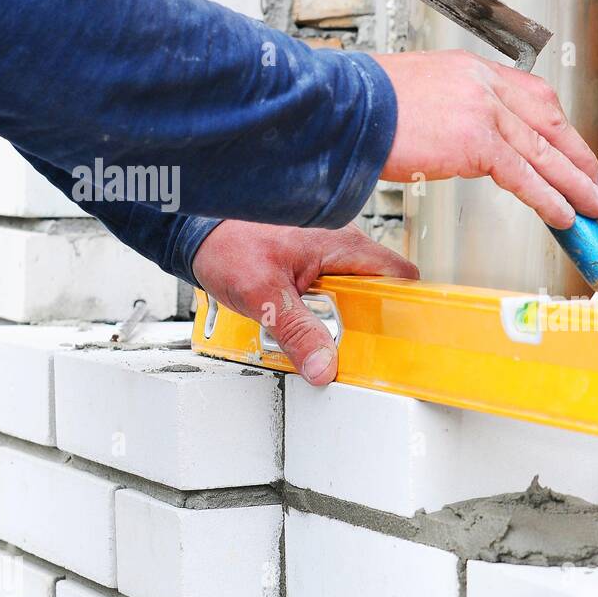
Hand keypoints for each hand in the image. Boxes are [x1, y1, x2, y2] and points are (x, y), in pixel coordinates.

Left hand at [192, 221, 418, 385]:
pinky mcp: (313, 262)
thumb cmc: (226, 243)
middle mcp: (341, 243)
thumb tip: (323, 365)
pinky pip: (333, 291)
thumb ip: (297, 333)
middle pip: (378, 288)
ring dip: (343, 316)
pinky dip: (324, 310)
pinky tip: (304, 320)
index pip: (397, 275)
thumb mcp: (263, 296)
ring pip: (354, 292)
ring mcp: (328, 252)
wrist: (195, 232)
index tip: (395, 335)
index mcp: (341, 244)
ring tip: (322, 333)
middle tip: (351, 342)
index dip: (403, 306)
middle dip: (367, 319)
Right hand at [372, 51, 597, 229]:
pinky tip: (562, 215)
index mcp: (472, 71)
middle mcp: (483, 85)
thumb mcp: (421, 97)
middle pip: (549, 123)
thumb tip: (468, 145)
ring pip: (543, 152)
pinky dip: (547, 199)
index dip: (561, 130)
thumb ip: (454, 114)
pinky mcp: (475, 141)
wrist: (342, 109)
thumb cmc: (366, 109)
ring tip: (591, 208)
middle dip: (578, 158)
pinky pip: (523, 176)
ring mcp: (481, 110)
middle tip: (594, 184)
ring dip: (573, 184)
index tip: (574, 152)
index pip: (535, 97)